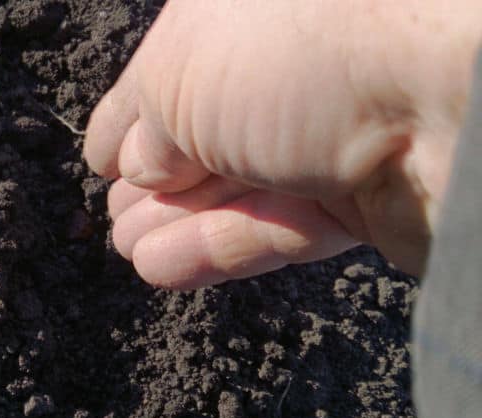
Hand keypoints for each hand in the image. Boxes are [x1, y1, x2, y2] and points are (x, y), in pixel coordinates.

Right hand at [84, 0, 480, 288]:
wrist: (443, 97)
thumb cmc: (302, 52)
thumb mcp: (178, 75)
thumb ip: (146, 122)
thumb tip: (141, 166)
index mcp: (248, 16)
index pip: (173, 71)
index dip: (130, 116)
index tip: (98, 160)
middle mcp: (293, 70)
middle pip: (208, 136)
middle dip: (154, 180)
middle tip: (113, 218)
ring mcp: (331, 137)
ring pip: (239, 189)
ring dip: (176, 222)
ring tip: (127, 247)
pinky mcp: (363, 201)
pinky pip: (275, 228)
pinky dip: (214, 248)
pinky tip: (158, 266)